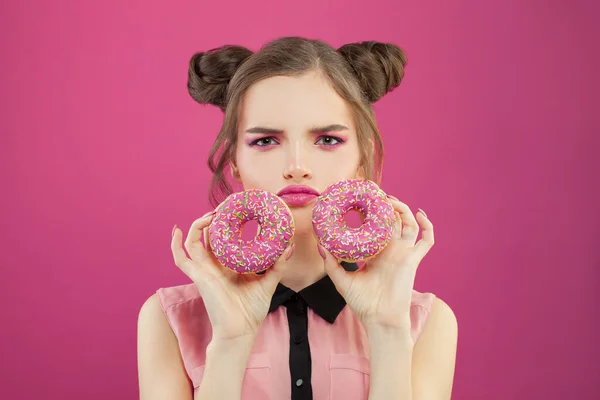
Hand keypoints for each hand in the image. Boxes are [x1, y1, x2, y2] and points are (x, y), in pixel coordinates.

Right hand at [171, 211, 293, 341]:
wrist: (241, 330)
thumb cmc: (251, 311)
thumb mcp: (268, 282)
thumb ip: (278, 265)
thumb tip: (289, 246)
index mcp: (229, 265)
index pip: (224, 239)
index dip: (227, 224)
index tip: (235, 209)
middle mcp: (215, 265)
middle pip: (208, 237)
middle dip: (212, 220)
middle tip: (223, 208)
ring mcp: (204, 270)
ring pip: (193, 242)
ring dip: (198, 226)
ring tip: (209, 215)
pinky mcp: (198, 276)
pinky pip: (181, 259)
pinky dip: (175, 244)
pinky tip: (176, 230)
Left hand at [319, 196, 433, 330]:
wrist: (379, 319)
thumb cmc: (363, 303)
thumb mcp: (342, 280)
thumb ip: (332, 263)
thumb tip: (320, 245)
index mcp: (375, 252)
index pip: (374, 226)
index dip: (370, 211)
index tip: (360, 198)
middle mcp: (390, 250)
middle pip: (392, 220)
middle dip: (386, 205)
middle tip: (375, 192)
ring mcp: (403, 253)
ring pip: (408, 224)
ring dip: (403, 209)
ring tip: (390, 200)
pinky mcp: (412, 259)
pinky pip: (426, 241)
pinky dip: (427, 226)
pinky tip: (420, 214)